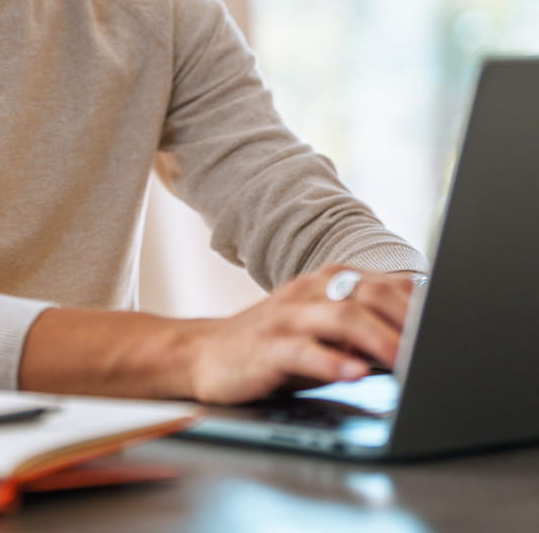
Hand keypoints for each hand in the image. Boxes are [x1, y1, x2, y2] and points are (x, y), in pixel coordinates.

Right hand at [185, 265, 416, 404]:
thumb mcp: (323, 328)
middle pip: (365, 295)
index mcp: (326, 283)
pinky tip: (353, 373)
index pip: (382, 285)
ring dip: (377, 338)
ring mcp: (285, 317)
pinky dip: (331, 361)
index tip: (449, 328)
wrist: (206, 353)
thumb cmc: (275, 345)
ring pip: (338, 317)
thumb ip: (364, 323)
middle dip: (404, 319)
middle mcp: (308, 291)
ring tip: (405, 360)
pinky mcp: (266, 346)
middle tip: (434, 347)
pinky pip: (302, 351)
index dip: (418, 305)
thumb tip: (422, 330)